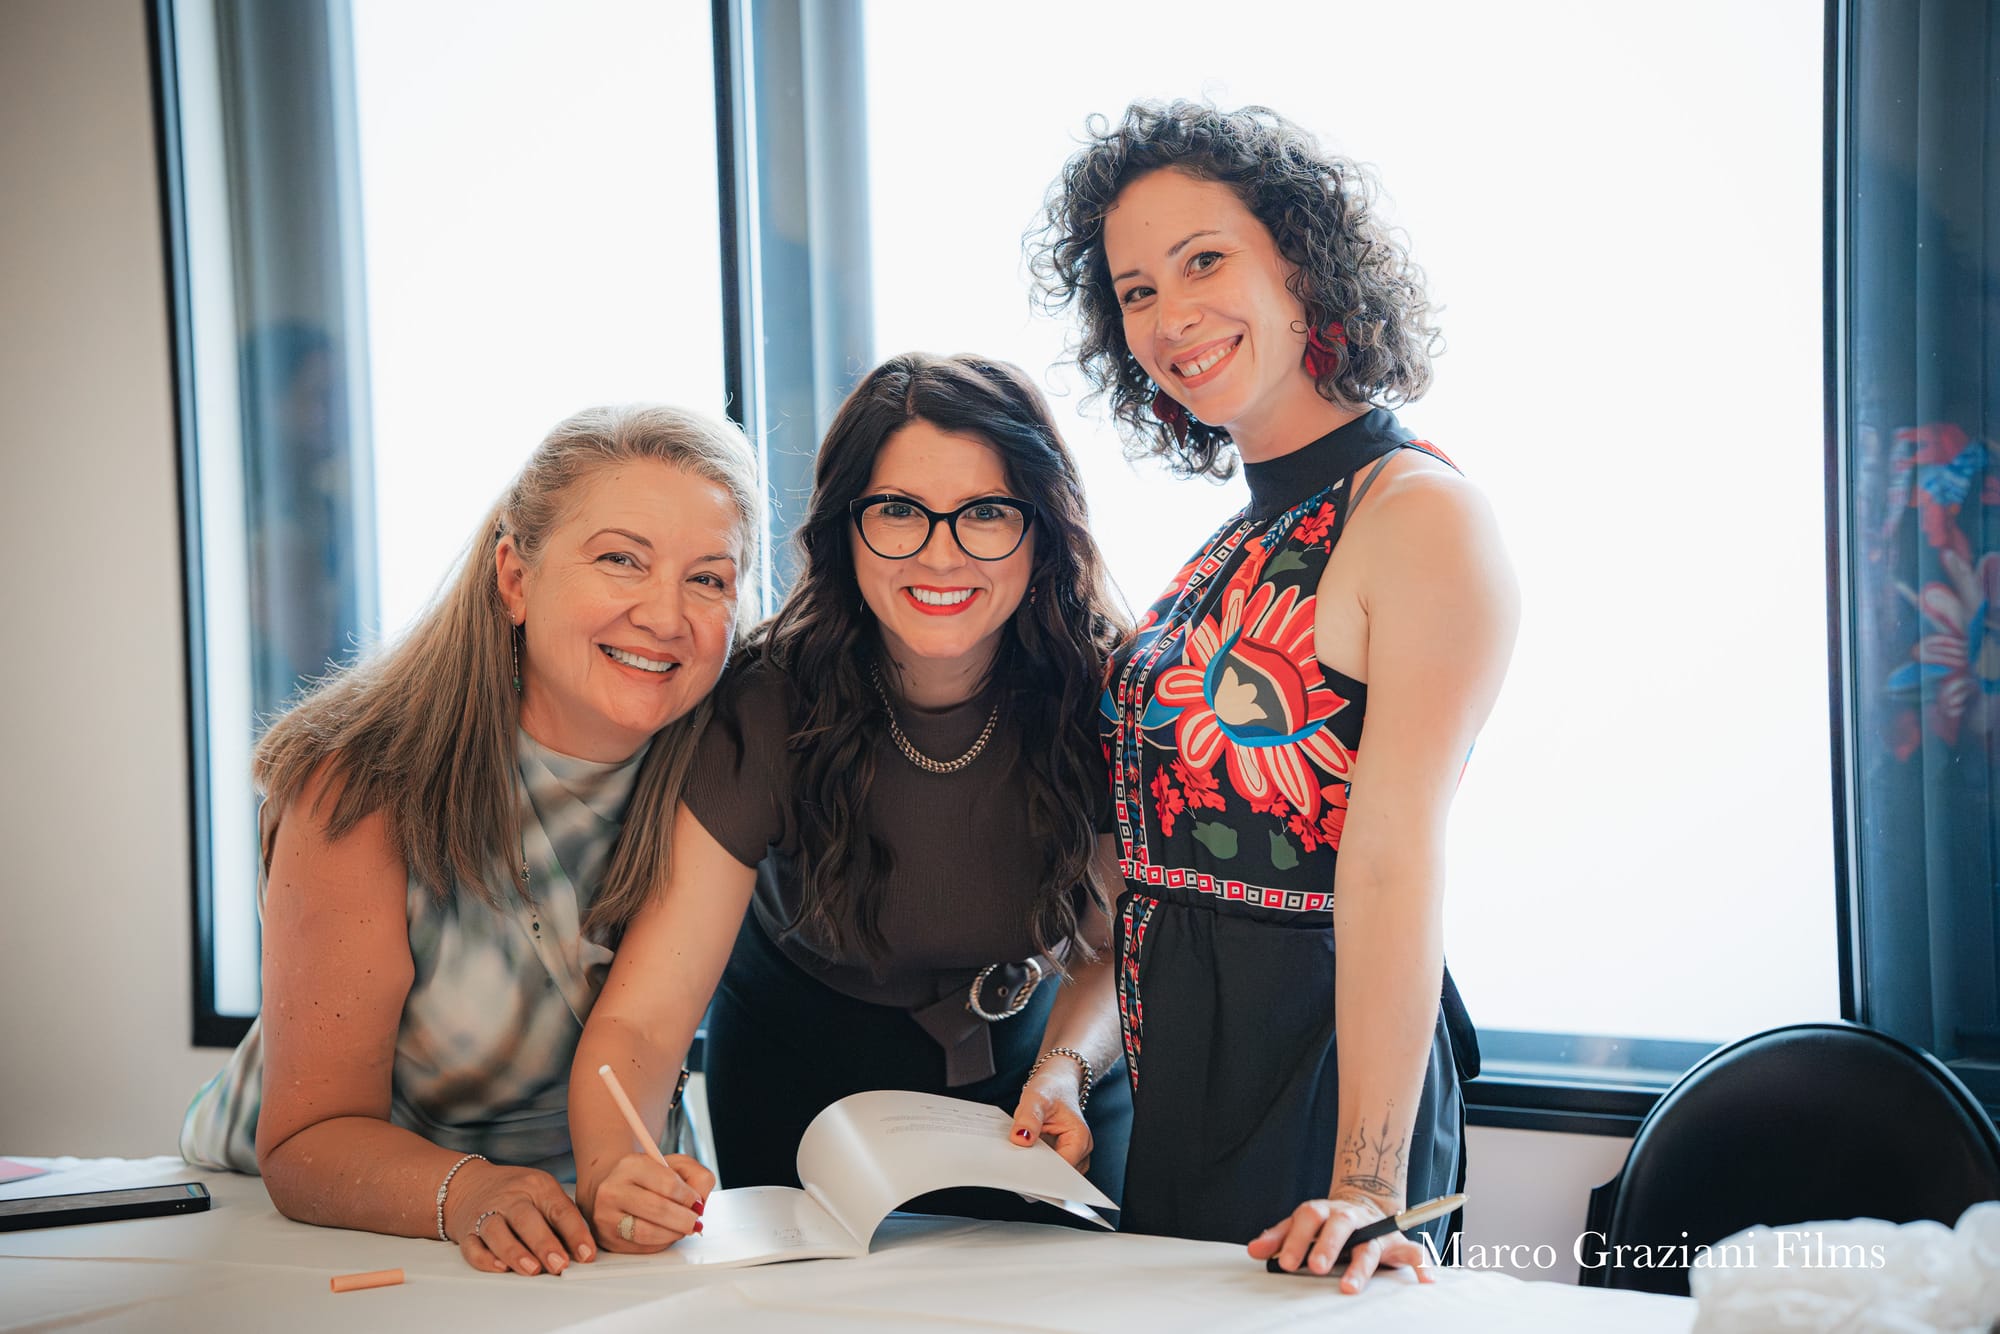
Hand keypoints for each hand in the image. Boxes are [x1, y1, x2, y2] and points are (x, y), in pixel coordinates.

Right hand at [445, 1161, 595, 1275]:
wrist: (471, 1183)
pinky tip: (500, 1267)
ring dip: (515, 1252)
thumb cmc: (517, 1192)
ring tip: (532, 1269)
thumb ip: (562, 1218)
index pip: (559, 1210)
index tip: (586, 1254)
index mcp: (537, 1186)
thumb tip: (582, 1251)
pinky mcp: (468, 1231)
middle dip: (545, 1244)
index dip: (575, 1233)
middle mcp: (511, 1198)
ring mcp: (486, 1213)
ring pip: (497, 1232)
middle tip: (559, 1264)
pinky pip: (473, 1247)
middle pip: (527, 1219)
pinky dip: (485, 1259)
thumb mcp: (544, 1192)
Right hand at [587, 1151, 715, 1253]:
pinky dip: (660, 1243)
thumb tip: (699, 1203)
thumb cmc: (648, 1179)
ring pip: (648, 1232)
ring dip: (673, 1234)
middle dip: (684, 1219)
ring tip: (682, 1228)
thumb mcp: (674, 1165)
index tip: (697, 1203)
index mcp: (630, 1165)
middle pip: (658, 1209)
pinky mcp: (608, 1239)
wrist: (613, 1190)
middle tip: (695, 1221)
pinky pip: (641, 1247)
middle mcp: (613, 1190)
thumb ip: (696, 1176)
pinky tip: (665, 1234)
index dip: (689, 1197)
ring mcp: (606, 1216)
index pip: (667, 1184)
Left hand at [1009, 1063, 1093, 1170]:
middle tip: (1017, 1159)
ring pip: (1051, 1173)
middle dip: (1037, 1169)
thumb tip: (1021, 1139)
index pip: (1063, 1168)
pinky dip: (1035, 1161)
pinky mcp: (1060, 1156)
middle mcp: (1080, 1151)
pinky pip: (1046, 1167)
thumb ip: (1029, 1118)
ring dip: (1035, 1166)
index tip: (1023, 1165)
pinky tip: (1024, 1152)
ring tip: (1022, 1152)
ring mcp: (1071, 1156)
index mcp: (1080, 1139)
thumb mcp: (1037, 1098)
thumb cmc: (1052, 1089)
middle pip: (1058, 1174)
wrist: (1055, 1084)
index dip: (1042, 1169)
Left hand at [1246, 1188, 1435, 1292]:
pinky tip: (1426, 1280)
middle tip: (1315, 1267)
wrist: (1365, 1203)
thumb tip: (1253, 1251)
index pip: (1308, 1218)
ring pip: (1371, 1246)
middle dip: (1327, 1246)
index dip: (1296, 1239)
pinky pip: (1414, 1252)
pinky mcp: (1398, 1244)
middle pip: (1340, 1227)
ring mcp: (1376, 1230)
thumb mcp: (1301, 1224)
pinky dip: (1422, 1264)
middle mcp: (1352, 1219)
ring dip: (1361, 1267)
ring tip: (1349, 1288)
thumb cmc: (1327, 1221)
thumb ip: (1279, 1237)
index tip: (1284, 1263)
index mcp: (1325, 1211)